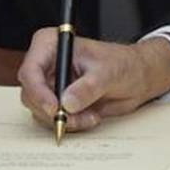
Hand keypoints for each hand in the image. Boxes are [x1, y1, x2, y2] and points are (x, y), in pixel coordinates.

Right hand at [17, 29, 169, 133]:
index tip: (55, 108)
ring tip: (90, 116)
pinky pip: (53, 119)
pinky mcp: (59, 101)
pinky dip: (70, 124)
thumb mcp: (109, 73)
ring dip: (65, 120)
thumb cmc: (124, 64)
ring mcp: (51, 85)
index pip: (30, 70)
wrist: (138, 77)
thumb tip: (67, 103)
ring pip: (41, 111)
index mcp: (52, 45)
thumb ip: (88, 87)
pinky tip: (90, 117)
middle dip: (53, 111)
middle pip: (31, 95)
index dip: (38, 92)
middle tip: (76, 118)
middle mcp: (47, 65)